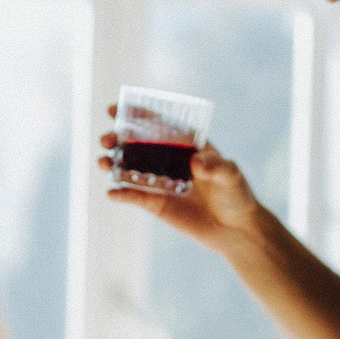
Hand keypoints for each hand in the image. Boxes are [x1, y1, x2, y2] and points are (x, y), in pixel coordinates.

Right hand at [98, 104, 263, 254]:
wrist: (235, 229)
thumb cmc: (236, 194)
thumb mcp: (231, 174)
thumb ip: (216, 166)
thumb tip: (196, 163)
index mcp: (183, 143)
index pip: (156, 124)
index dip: (134, 115)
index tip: (114, 109)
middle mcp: (167, 159)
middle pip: (135, 144)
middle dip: (116, 139)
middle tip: (107, 140)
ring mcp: (159, 181)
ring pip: (129, 169)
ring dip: (112, 164)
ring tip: (103, 163)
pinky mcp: (156, 203)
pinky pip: (134, 197)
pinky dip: (122, 194)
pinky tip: (112, 193)